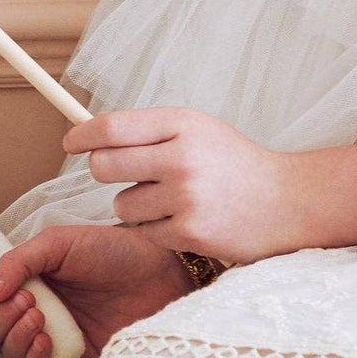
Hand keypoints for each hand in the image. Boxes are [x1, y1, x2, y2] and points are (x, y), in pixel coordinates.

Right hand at [0, 225, 190, 357]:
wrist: (162, 277)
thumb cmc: (116, 252)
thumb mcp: (63, 242)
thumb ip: (21, 259)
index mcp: (29, 277)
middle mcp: (36, 307)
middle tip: (25, 299)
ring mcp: (54, 335)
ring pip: (9, 352)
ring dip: (14, 335)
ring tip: (39, 314)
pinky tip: (48, 340)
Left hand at [64, 108, 356, 264]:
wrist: (286, 201)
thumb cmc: (235, 164)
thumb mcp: (198, 130)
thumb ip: (152, 131)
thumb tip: (94, 134)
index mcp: (182, 124)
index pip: (113, 126)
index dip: (83, 135)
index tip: (70, 142)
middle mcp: (181, 158)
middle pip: (104, 166)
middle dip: (104, 171)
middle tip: (121, 173)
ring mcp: (185, 198)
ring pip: (121, 205)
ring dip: (136, 206)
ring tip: (170, 200)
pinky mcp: (189, 233)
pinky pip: (144, 233)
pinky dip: (156, 229)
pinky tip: (184, 220)